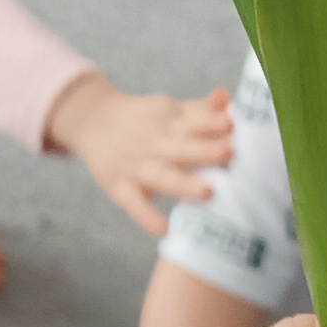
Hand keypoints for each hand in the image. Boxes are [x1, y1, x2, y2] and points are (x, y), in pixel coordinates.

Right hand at [44, 71, 234, 237]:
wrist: (92, 121)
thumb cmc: (144, 121)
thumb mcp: (170, 110)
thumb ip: (202, 109)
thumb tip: (227, 97)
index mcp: (170, 120)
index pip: (195, 120)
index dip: (215, 123)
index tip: (235, 126)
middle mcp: (155, 142)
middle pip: (184, 147)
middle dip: (207, 150)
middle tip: (230, 153)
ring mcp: (137, 167)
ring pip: (162, 176)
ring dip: (184, 183)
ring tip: (208, 193)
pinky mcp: (121, 189)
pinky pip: (135, 205)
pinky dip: (148, 217)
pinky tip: (164, 229)